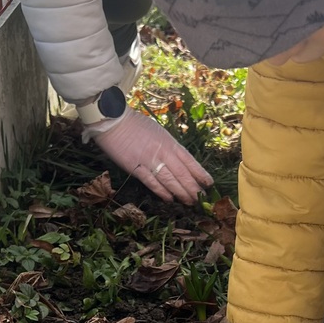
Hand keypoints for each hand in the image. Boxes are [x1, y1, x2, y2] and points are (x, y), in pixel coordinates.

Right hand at [89, 108, 212, 203]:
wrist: (114, 120)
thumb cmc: (135, 124)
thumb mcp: (158, 131)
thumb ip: (169, 146)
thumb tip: (179, 160)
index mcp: (170, 142)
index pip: (190, 161)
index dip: (200, 174)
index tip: (209, 183)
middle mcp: (163, 152)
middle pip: (183, 173)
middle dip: (193, 188)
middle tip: (200, 199)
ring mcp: (150, 160)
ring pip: (170, 180)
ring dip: (181, 192)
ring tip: (189, 202)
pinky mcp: (136, 168)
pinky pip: (152, 182)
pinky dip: (162, 192)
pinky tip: (170, 199)